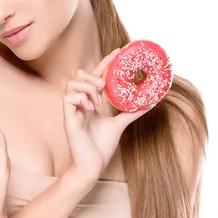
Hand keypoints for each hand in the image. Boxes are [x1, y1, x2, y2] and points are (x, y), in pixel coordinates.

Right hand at [63, 48, 148, 182]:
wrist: (92, 166)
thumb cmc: (101, 147)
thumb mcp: (119, 124)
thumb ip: (131, 112)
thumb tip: (150, 102)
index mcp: (89, 101)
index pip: (95, 75)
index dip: (106, 62)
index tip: (119, 51)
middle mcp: (79, 102)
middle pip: (79, 74)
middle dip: (93, 76)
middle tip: (105, 89)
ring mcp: (72, 109)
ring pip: (72, 82)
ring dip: (88, 88)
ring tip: (98, 102)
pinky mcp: (67, 118)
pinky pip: (69, 97)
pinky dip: (82, 99)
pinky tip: (91, 109)